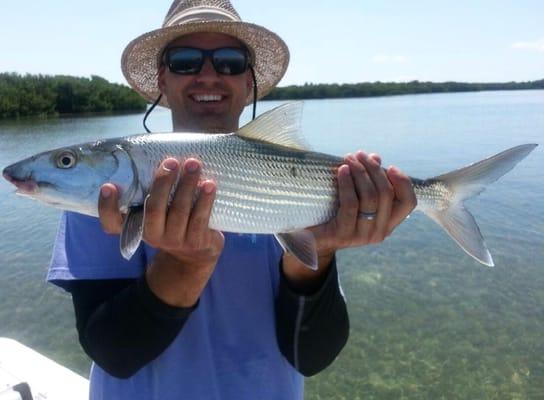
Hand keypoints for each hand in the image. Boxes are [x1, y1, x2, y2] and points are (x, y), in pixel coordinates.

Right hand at [98, 158, 223, 306]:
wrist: (196, 254)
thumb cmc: (174, 220)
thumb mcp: (159, 210)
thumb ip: (154, 189)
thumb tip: (160, 148)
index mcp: (137, 226)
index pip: (113, 223)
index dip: (107, 207)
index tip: (108, 186)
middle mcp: (153, 235)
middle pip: (153, 209)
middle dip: (162, 182)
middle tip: (171, 161)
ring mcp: (175, 240)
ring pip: (180, 210)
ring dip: (187, 185)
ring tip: (193, 164)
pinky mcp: (196, 242)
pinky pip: (200, 218)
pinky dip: (205, 200)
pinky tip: (209, 184)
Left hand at [310, 150, 416, 258]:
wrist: (309, 239)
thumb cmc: (333, 213)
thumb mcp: (354, 195)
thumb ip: (368, 180)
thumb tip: (376, 157)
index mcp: (387, 223)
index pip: (408, 203)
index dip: (403, 182)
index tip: (389, 166)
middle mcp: (379, 233)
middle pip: (386, 194)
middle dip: (374, 170)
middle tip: (359, 155)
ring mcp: (361, 236)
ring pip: (370, 198)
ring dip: (360, 173)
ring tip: (349, 158)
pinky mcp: (343, 235)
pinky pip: (350, 204)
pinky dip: (347, 184)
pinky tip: (342, 171)